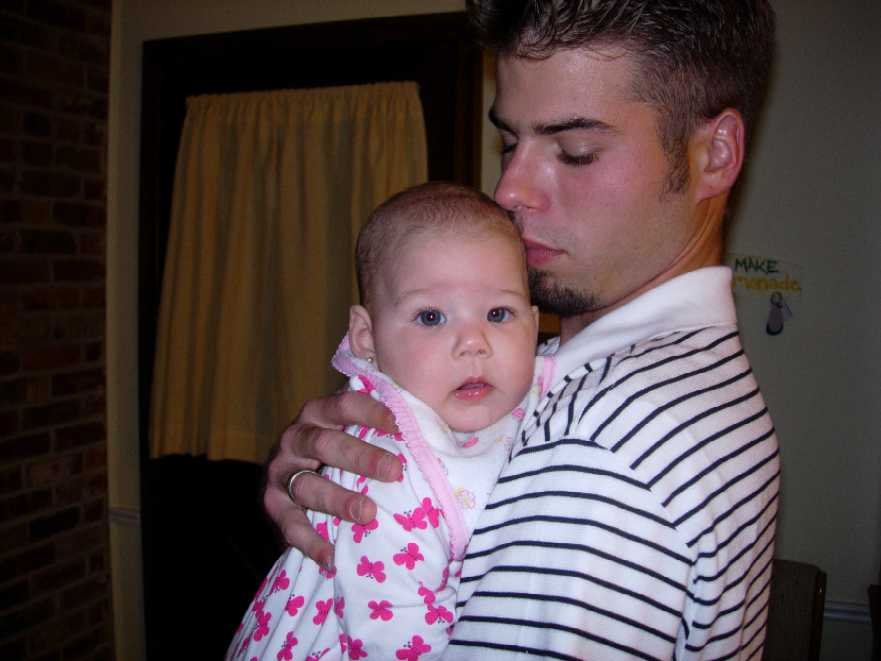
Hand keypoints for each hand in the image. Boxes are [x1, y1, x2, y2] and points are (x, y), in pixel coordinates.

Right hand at [264, 390, 401, 567]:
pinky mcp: (273, 505)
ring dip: (338, 500)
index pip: (343, 404)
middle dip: (360, 458)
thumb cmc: (343, 450)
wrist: (294, 475)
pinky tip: (332, 556)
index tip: (399, 425)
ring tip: (369, 515)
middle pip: (324, 443)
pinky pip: (290, 524)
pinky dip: (311, 541)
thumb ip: (384, 426)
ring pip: (307, 485)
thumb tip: (435, 424)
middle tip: (395, 473)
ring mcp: (281, 472)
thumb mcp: (355, 431)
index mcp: (318, 413)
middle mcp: (295, 438)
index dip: (370, 412)